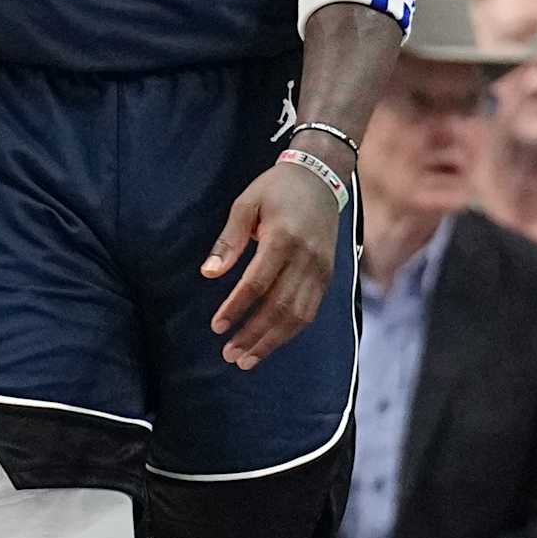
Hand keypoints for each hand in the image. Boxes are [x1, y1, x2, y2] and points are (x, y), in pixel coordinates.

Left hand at [203, 160, 342, 370]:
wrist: (321, 177)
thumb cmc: (276, 188)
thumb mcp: (246, 204)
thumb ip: (229, 240)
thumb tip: (208, 274)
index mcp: (283, 238)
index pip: (257, 283)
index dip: (236, 308)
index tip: (217, 326)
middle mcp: (306, 258)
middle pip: (279, 306)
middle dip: (253, 335)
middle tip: (229, 355)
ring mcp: (321, 269)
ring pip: (298, 315)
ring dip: (271, 341)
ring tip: (247, 359)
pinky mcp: (328, 276)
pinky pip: (310, 311)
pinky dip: (290, 331)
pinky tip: (270, 343)